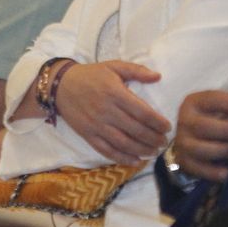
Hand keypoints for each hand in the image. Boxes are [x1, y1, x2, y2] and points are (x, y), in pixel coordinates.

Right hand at [54, 61, 169, 164]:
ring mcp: (96, 125)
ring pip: (123, 143)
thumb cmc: (90, 75)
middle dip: (153, 138)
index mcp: (115, 93)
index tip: (167, 127)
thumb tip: (157, 76)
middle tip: (163, 142)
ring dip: (141, 150)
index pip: (142, 112)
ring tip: (153, 152)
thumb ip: (136, 70)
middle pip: (135, 130)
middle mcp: (106, 111)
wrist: (60, 85)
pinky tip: (135, 161)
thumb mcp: (113, 66)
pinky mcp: (88, 135)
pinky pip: (107, 150)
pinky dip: (122, 158)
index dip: (157, 122)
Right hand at [169, 84, 227, 181]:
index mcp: (194, 102)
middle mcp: (185, 121)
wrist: (190, 139)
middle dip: (225, 129)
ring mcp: (183, 142)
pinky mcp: (184, 161)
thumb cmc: (211, 118)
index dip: (227, 103)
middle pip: (202, 125)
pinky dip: (212, 172)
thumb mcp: (222, 106)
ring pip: (198, 148)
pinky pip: (197, 168)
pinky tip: (227, 172)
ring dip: (219, 149)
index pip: (209, 99)